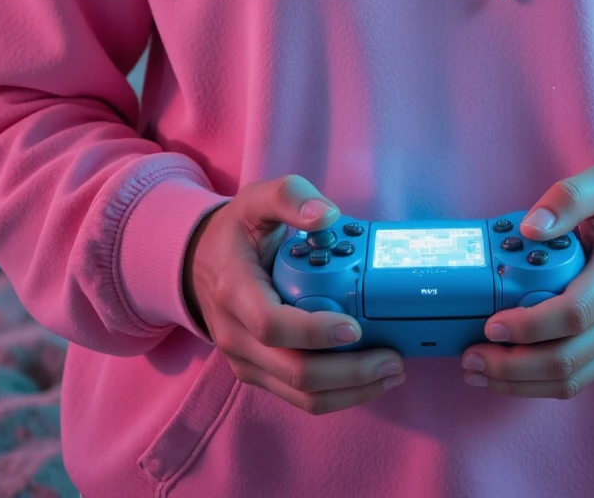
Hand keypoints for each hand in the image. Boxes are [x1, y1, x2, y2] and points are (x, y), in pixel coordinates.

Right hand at [182, 175, 405, 414]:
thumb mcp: (254, 200)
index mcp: (234, 291)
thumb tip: (327, 215)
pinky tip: (368, 377)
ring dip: (350, 391)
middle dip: (349, 373)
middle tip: (393, 360)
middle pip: (294, 372)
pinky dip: (337, 393)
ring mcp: (246, 359)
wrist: (200, 264)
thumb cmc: (235, 233)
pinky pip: (298, 396)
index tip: (354, 327)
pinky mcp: (259, 373)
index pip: (272, 326)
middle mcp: (236, 335)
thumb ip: (289, 196)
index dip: (314, 333)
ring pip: (300, 395)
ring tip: (390, 373)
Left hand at [460, 167, 593, 399]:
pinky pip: (579, 378)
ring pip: (571, 379)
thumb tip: (529, 228)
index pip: (573, 313)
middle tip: (471, 357)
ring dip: (520, 383)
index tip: (490, 324)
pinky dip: (539, 383)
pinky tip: (508, 373)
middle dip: (512, 366)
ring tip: (479, 371)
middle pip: (567, 358)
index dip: (528, 326)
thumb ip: (567, 198)